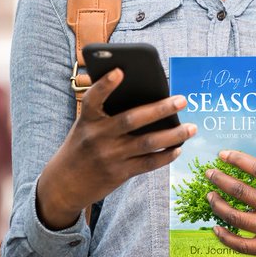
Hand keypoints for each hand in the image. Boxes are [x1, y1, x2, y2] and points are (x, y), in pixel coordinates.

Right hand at [36, 68, 194, 229]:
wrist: (63, 185)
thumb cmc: (81, 146)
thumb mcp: (85, 127)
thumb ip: (107, 114)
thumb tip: (148, 101)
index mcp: (87, 120)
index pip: (93, 98)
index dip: (105, 85)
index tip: (120, 71)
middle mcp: (98, 137)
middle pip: (132, 119)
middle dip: (160, 109)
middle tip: (182, 100)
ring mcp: (110, 156)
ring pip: (147, 143)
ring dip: (173, 135)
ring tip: (192, 127)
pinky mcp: (119, 174)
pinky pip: (148, 163)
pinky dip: (165, 156)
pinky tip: (178, 148)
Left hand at [204, 150, 255, 256]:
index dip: (239, 160)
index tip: (224, 154)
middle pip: (243, 191)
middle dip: (221, 180)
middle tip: (209, 173)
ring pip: (237, 217)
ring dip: (219, 204)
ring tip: (209, 196)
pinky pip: (242, 244)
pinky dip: (225, 236)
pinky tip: (216, 228)